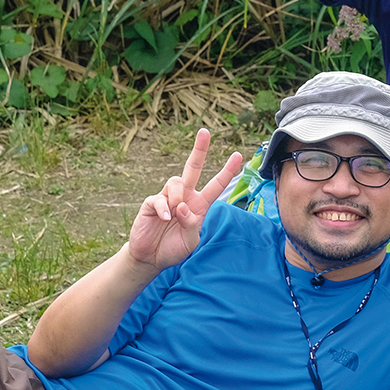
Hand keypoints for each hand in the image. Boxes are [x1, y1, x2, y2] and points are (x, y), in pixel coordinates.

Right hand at [127, 128, 244, 271]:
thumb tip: (182, 207)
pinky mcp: (151, 203)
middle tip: (205, 131)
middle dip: (199, 149)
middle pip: (193, 167)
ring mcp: (167, 198)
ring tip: (174, 215)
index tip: (238, 155)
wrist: (151, 258)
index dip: (227, 171)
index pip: (216, 185)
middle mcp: (185, 197)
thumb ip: (192, 224)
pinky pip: (158, 198)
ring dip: (178, 197)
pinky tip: (165, 219)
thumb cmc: (173, 248)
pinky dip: (163, 208)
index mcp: (199, 205)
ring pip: (176, 181)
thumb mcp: (190, 241)